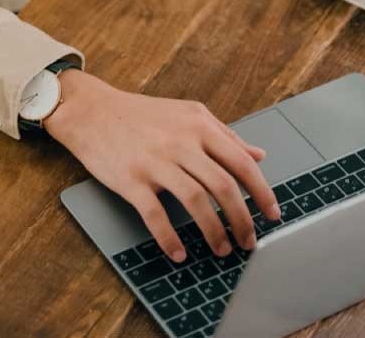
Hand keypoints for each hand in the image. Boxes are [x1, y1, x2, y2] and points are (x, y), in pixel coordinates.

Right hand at [43, 70, 280, 260]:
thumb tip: (259, 156)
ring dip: (213, 232)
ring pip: (195, 202)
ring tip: (222, 249)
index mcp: (199, 126)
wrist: (92, 111)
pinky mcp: (130, 179)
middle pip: (223, 186)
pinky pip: (155, 215)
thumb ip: (225, 135)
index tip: (273, 215)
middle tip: (249, 241)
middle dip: (242, 220)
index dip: (262, 192)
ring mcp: (155, 161)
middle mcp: (181, 142)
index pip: (241, 163)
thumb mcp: (189, 115)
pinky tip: (179, 254)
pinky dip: (169, 239)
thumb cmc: (143, 115)